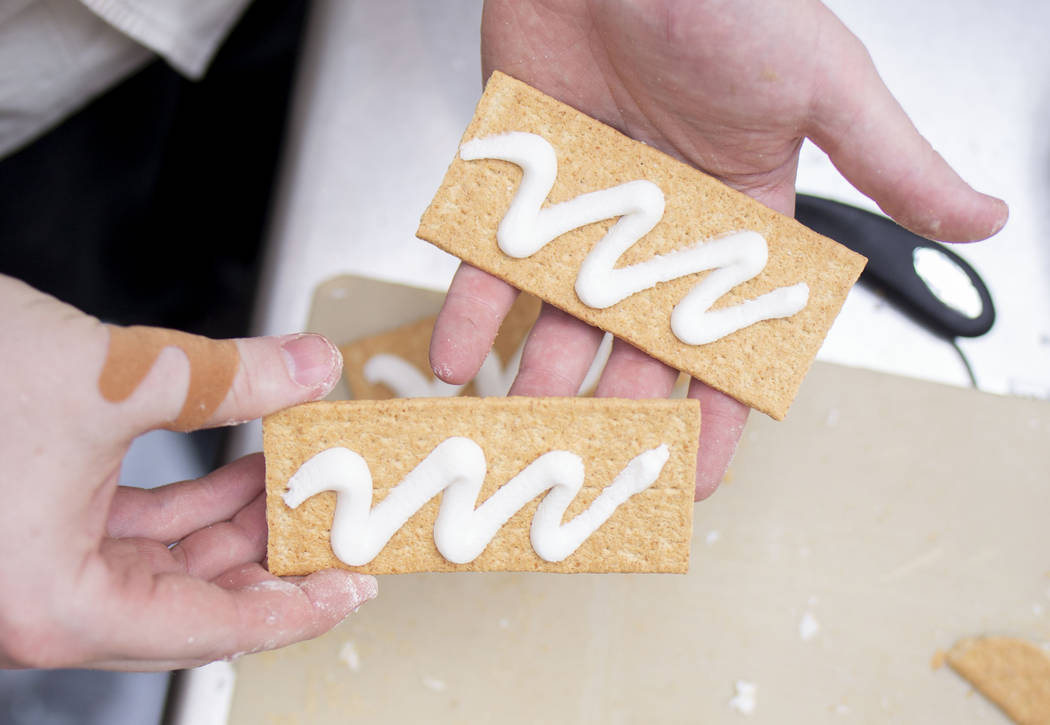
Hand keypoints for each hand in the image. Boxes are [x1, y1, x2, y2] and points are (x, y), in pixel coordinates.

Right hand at [0, 275, 376, 669]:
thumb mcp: (112, 375)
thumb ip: (225, 377)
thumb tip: (305, 366)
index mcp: (54, 603)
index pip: (210, 629)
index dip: (294, 609)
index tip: (350, 588)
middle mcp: (40, 602)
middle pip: (193, 603)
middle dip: (271, 559)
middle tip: (336, 529)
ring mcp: (33, 567)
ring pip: (167, 566)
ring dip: (237, 523)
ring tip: (301, 482)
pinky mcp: (32, 526)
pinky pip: (134, 533)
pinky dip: (192, 503)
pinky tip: (241, 465)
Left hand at [431, 0, 1007, 498]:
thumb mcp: (826, 86)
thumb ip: (890, 163)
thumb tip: (983, 216)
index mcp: (734, 216)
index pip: (728, 338)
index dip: (713, 412)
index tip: (692, 476)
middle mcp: (656, 225)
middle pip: (635, 344)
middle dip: (614, 413)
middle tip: (590, 475)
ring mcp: (584, 207)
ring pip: (558, 314)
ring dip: (537, 377)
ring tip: (518, 433)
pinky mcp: (522, 179)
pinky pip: (489, 258)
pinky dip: (470, 309)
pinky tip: (458, 357)